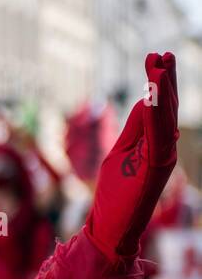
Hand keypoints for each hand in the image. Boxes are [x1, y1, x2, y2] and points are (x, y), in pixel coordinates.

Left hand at [86, 53, 177, 259]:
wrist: (111, 227)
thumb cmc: (115, 192)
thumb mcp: (121, 150)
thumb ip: (135, 127)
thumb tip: (144, 99)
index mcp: (156, 144)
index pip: (159, 107)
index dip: (159, 83)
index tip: (156, 56)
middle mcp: (164, 148)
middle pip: (166, 108)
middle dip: (165, 80)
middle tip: (163, 52)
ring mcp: (163, 158)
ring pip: (164, 119)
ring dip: (161, 91)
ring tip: (159, 66)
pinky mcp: (156, 169)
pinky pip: (155, 137)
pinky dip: (153, 116)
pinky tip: (150, 96)